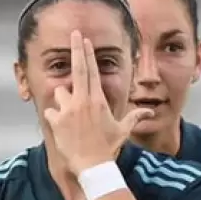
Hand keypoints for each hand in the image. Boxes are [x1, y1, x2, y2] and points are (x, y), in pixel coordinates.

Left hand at [43, 30, 152, 175]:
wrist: (93, 165)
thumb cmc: (108, 147)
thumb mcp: (122, 130)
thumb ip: (134, 117)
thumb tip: (149, 113)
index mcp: (98, 100)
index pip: (93, 71)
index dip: (89, 54)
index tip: (85, 40)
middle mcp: (83, 100)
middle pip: (78, 68)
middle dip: (76, 49)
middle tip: (74, 33)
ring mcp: (68, 109)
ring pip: (60, 92)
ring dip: (63, 99)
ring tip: (70, 115)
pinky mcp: (56, 120)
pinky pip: (51, 112)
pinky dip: (54, 118)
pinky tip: (62, 129)